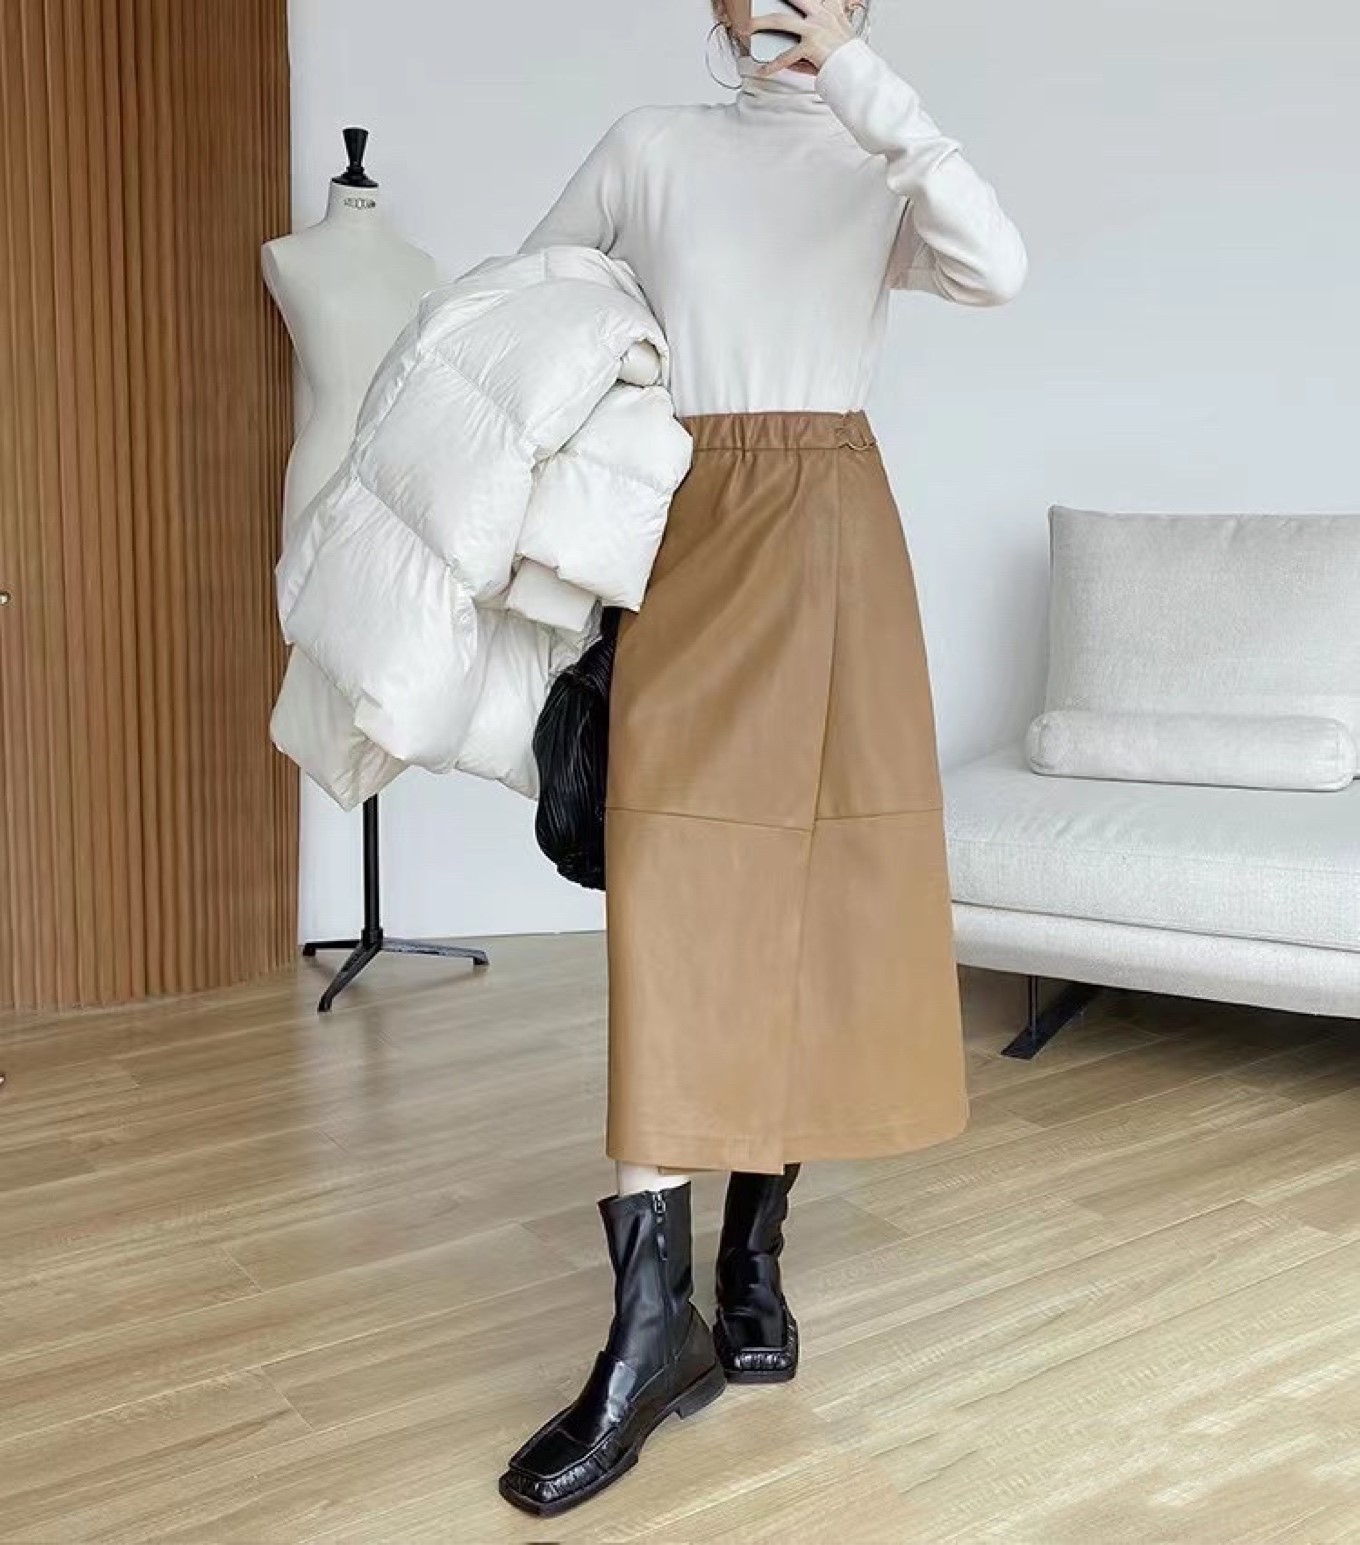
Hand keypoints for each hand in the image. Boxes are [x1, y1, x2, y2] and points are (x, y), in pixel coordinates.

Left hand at [741, 0, 864, 76]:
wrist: (856, 69)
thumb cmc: (846, 53)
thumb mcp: (840, 28)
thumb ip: (826, 18)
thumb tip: (802, 36)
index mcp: (830, 7)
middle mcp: (821, 13)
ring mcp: (815, 28)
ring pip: (781, 19)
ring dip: (760, 22)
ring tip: (747, 26)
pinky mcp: (811, 45)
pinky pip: (786, 56)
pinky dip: (773, 65)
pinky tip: (762, 69)